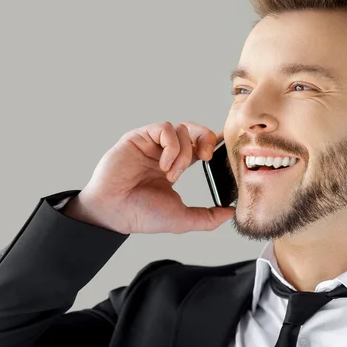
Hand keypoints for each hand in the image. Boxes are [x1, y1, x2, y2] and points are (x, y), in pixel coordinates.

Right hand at [63, 121, 234, 233]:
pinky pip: (165, 128)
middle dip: (206, 140)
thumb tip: (231, 214)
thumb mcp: (182, 218)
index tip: (224, 152)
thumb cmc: (141, 214)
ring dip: (184, 153)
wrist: (115, 211)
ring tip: (172, 174)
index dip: (213, 144)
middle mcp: (164, 151)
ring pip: (182, 129)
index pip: (200, 146)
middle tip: (206, 157)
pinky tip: (163, 165)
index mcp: (176, 165)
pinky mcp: (139, 136)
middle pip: (194, 130)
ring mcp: (152, 143)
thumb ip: (208, 217)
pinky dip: (171, 146)